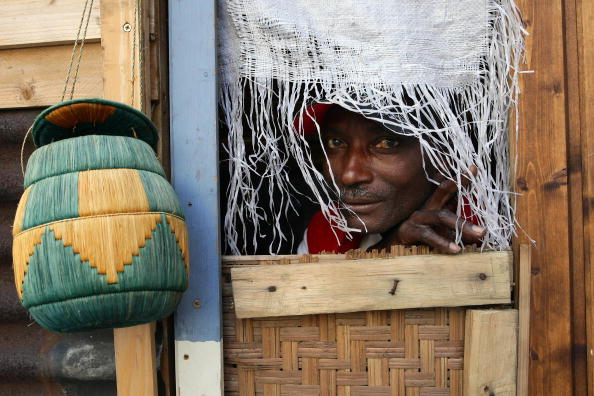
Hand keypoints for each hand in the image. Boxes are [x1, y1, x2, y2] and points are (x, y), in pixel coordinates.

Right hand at [370, 166, 485, 253]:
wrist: (392, 248)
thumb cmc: (420, 237)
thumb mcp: (442, 230)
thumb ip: (459, 229)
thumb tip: (481, 233)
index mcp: (434, 204)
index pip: (449, 187)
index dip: (461, 177)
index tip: (474, 167)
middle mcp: (426, 206)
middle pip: (443, 189)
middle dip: (460, 182)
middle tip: (476, 174)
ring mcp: (417, 217)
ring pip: (441, 216)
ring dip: (462, 225)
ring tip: (481, 233)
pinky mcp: (410, 230)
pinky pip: (429, 235)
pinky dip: (443, 242)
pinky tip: (456, 249)